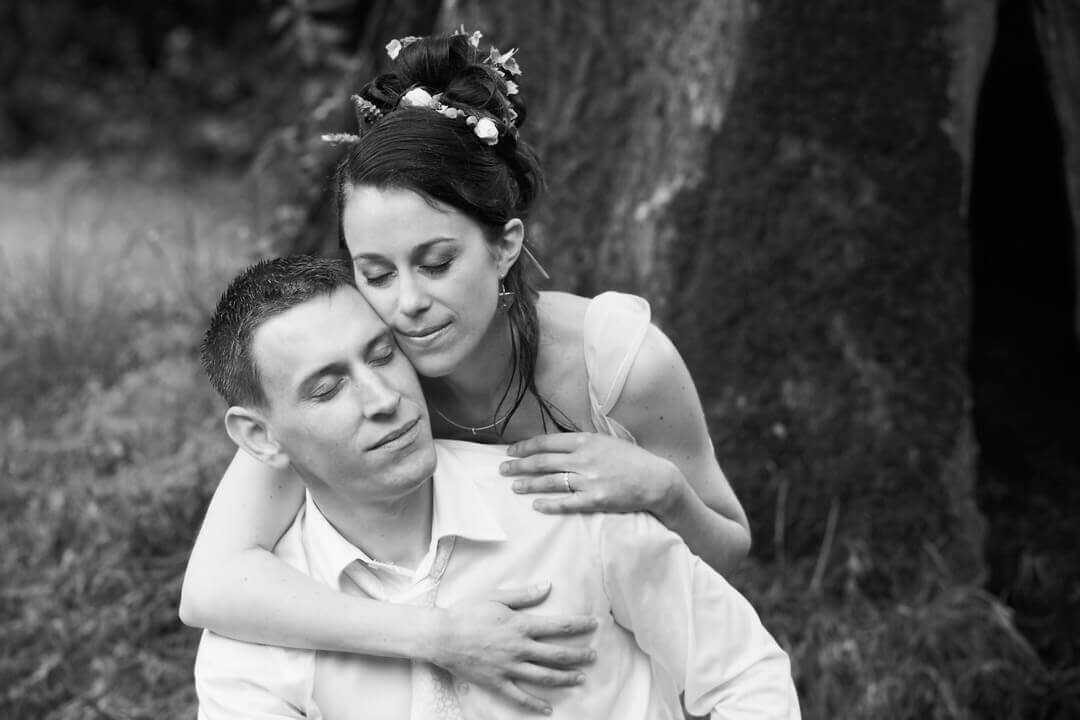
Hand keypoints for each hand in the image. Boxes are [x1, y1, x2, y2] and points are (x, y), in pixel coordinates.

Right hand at [433, 582, 597, 713]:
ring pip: (544, 677)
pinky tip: (548, 710)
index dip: (579, 625)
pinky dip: (535, 704)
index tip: (594, 624)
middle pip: (557, 654)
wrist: (441, 635)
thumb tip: (548, 586)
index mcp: (521, 625)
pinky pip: (520, 697)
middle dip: (579, 655)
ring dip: (565, 678)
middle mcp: (519, 648)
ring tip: (581, 679)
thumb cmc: (467, 612)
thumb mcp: (497, 597)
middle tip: (594, 656)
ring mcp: (509, 668)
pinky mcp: (497, 682)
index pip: (559, 626)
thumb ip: (524, 595)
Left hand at [501, 433, 682, 515]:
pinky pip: (566, 503)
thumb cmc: (632, 460)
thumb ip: (582, 443)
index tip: (511, 450)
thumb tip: (557, 445)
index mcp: (586, 440)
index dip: (525, 447)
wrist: (656, 479)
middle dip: (519, 465)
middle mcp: (584, 458)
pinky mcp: (596, 499)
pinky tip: (536, 505)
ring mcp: (589, 480)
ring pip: (550, 481)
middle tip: (502, 469)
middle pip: (543, 461)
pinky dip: (549, 504)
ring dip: (529, 484)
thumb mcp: (606, 442)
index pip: (547, 442)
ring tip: (514, 487)